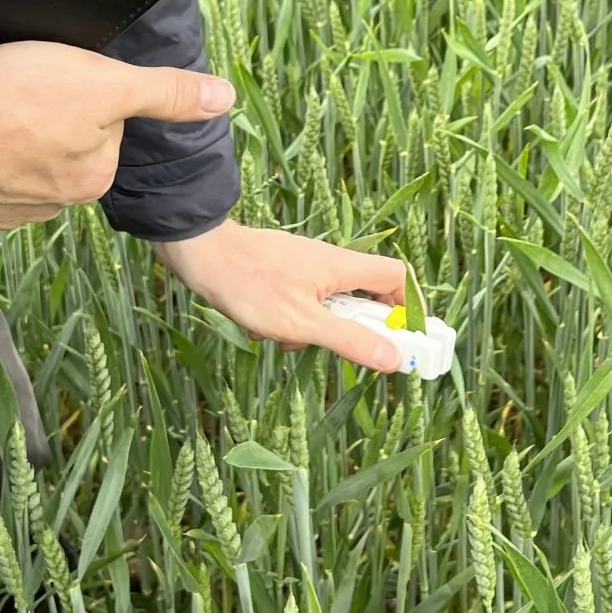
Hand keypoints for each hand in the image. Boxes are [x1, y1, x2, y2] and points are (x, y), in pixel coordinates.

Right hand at [0, 41, 234, 235]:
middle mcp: (48, 208)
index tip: (53, 84)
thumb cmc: (19, 97)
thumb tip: (224, 99)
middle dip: (40, 126)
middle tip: (15, 94)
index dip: (79, 99)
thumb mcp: (106, 81)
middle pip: (56, 153)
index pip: (98, 131)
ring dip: (0, 147)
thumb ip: (165, 92)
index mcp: (90, 178)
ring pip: (9, 171)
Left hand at [153, 220, 409, 372]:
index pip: (398, 278)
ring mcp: (306, 267)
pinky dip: (291, 321)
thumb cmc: (251, 286)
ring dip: (316, 329)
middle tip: (342, 350)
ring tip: (288, 339)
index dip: (410, 306)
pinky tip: (266, 330)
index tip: (407, 337)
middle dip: (355, 328)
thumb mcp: (304, 324)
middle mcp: (330, 263)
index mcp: (344, 268)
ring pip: (330, 305)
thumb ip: (350, 341)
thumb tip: (394, 358)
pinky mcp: (284, 274)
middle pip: (366, 296)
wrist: (201, 255)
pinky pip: (303, 303)